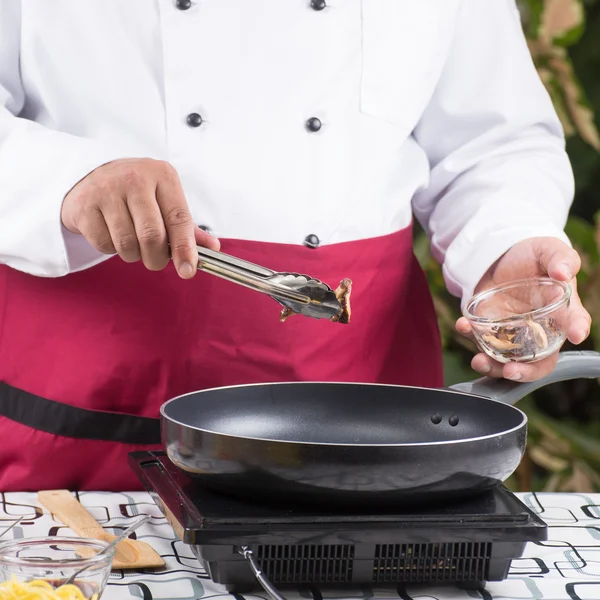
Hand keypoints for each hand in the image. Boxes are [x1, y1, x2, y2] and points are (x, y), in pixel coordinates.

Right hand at [61, 158, 219, 278]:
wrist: (89, 178)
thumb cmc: (136, 194)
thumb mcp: (164, 201)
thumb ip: (186, 227)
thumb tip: (212, 248)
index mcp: (162, 175)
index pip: (179, 219)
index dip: (185, 249)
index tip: (188, 271)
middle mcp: (135, 178)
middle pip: (152, 236)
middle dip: (156, 258)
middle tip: (155, 260)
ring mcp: (107, 190)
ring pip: (128, 244)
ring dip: (133, 255)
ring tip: (132, 242)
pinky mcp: (84, 205)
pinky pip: (105, 244)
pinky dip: (111, 249)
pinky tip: (112, 233)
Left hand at [456, 237, 590, 381]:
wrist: (500, 256)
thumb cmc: (531, 256)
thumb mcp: (547, 249)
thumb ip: (560, 258)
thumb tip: (563, 272)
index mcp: (561, 310)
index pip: (574, 323)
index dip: (577, 329)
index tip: (575, 334)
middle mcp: (539, 329)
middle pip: (539, 360)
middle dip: (526, 372)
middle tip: (512, 370)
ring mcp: (512, 333)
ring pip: (507, 360)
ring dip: (492, 366)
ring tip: (479, 361)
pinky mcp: (489, 328)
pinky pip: (480, 340)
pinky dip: (470, 337)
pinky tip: (463, 325)